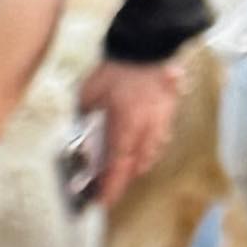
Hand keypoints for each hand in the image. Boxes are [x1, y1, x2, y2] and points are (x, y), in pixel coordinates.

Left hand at [78, 56, 183, 209]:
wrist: (147, 44)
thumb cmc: (116, 69)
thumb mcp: (88, 93)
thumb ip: (83, 117)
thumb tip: (77, 133)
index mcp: (125, 128)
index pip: (117, 166)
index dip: (110, 187)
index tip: (102, 202)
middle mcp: (146, 130)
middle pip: (136, 166)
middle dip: (122, 180)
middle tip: (108, 188)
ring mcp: (161, 122)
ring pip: (150, 154)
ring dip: (136, 166)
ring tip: (123, 170)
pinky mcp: (168, 112)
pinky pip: (159, 138)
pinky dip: (148, 148)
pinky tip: (141, 146)